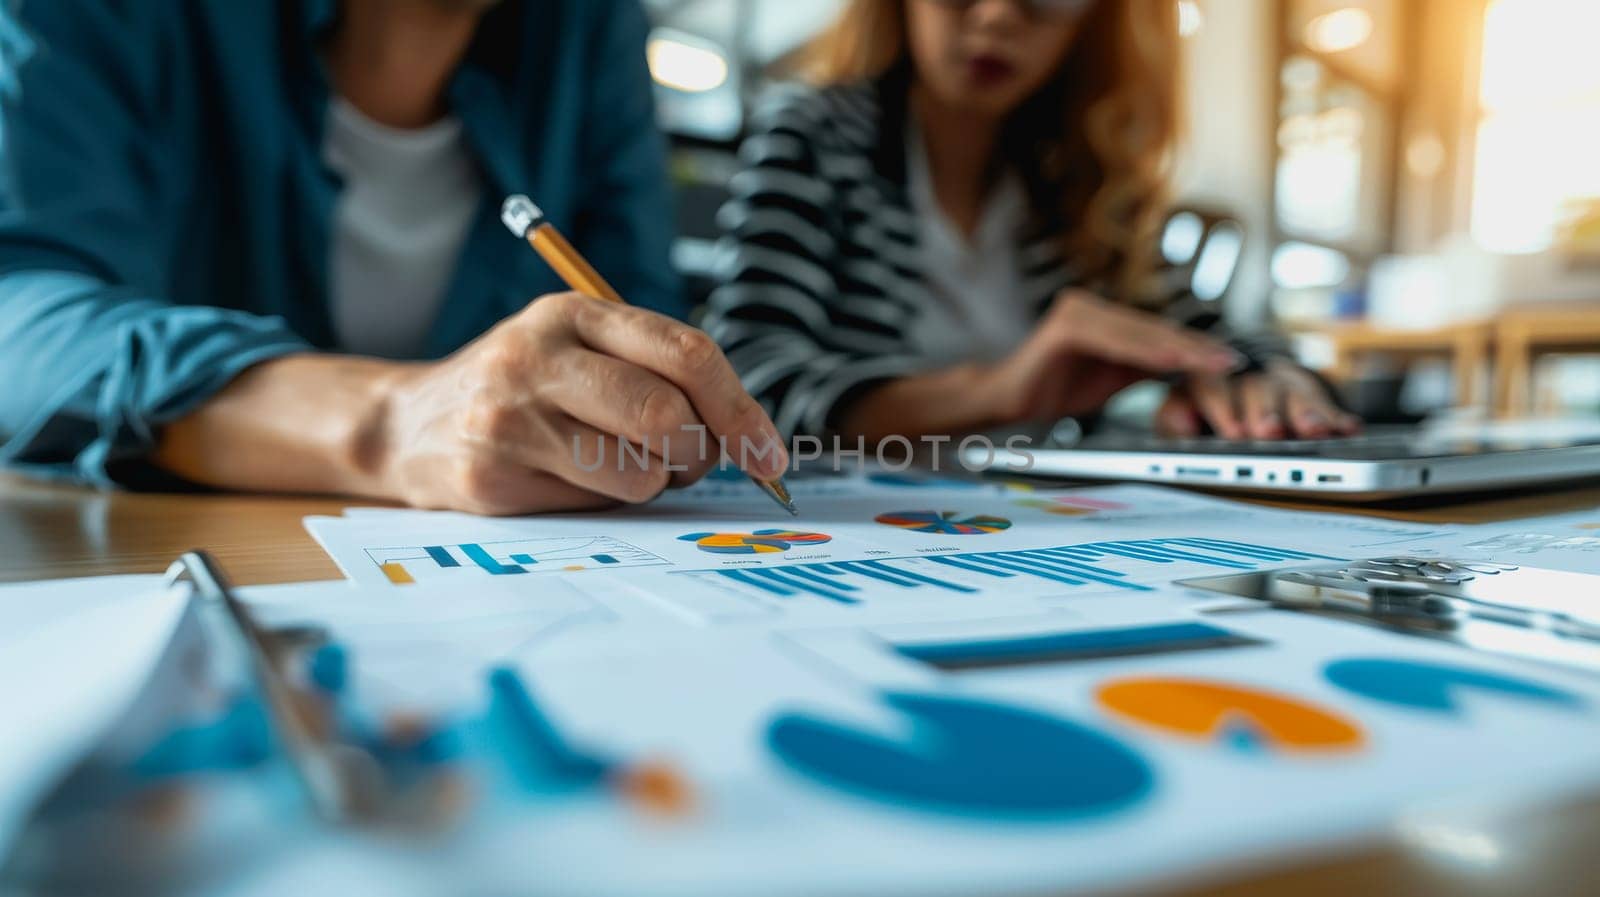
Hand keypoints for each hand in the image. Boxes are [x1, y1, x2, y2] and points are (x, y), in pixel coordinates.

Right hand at [376, 292, 787, 513]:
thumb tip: (747, 435)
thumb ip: (656, 373)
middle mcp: (540, 355)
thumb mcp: (580, 350)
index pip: (686, 354)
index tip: (770, 455)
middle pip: (666, 415)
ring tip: (616, 465)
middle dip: (698, 454)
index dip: (740, 410)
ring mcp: (512, 415)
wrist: (406, 424)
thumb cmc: (524, 390)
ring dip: (651, 483)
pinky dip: (605, 502)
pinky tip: (568, 480)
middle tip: (688, 462)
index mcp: (576, 313)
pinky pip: (594, 504)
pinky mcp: (493, 474)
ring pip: (639, 471)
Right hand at [979, 290, 1243, 422]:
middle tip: (1230, 361)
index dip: (1194, 348)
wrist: (1007, 402)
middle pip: (1153, 330)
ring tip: (1209, 362)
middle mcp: (1092, 306)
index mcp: (1104, 317)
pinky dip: (1143, 352)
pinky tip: (1169, 361)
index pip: (1157, 334)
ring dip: (1177, 349)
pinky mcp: (1066, 325)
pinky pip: (1113, 340)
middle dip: (1194, 348)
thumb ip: (1145, 367)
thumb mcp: (1112, 379)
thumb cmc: (1053, 389)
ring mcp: (1077, 311)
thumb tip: (1189, 367)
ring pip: (1138, 334)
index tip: (1228, 361)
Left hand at [1155, 359, 1360, 439]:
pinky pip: (1322, 401)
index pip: (1211, 385)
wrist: (1233, 374)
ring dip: (1305, 412)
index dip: (1223, 408)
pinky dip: (1336, 416)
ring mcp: (1278, 380)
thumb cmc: (1205, 402)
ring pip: (1292, 392)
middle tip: (1269, 430)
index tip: (1234, 433)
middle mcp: (1246, 373)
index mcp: (1208, 374)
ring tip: (1315, 430)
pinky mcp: (1305, 389)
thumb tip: (1180, 423)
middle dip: (1265, 410)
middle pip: (1256, 388)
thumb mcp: (1180, 409)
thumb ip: (1175, 416)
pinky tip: (1349, 428)